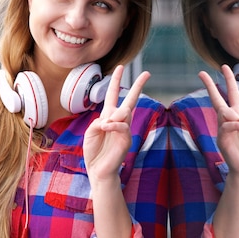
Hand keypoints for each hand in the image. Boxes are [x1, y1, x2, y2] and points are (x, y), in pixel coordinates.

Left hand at [83, 65, 150, 181]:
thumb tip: (111, 119)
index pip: (114, 95)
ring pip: (125, 113)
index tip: (121, 67)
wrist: (97, 171)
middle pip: (131, 100)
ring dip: (112, 117)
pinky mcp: (127, 140)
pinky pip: (122, 126)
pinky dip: (113, 125)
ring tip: (104, 126)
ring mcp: (125, 130)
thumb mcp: (91, 132)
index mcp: (109, 116)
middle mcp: (119, 121)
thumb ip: (99, 121)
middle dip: (138, 86)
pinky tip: (106, 127)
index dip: (116, 81)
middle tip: (147, 73)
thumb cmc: (93, 151)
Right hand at [200, 65, 238, 178]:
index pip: (231, 95)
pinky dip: (236, 124)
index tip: (225, 66)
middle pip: (216, 100)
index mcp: (237, 117)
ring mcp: (222, 130)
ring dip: (235, 116)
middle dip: (209, 86)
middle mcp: (227, 121)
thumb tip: (237, 118)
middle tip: (201, 72)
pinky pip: (227, 126)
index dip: (229, 80)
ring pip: (224, 113)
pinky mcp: (221, 140)